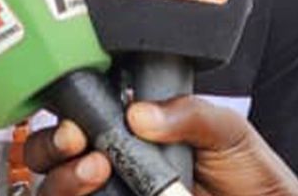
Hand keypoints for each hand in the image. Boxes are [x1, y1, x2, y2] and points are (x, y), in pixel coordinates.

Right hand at [25, 96, 297, 195]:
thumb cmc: (247, 172)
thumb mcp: (226, 130)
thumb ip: (189, 113)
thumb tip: (141, 114)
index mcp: (133, 127)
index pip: (80, 112)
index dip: (66, 110)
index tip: (77, 115)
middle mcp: (114, 161)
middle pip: (52, 153)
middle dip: (50, 145)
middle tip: (76, 140)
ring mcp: (113, 192)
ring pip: (54, 187)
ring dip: (62, 178)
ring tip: (96, 170)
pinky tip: (99, 192)